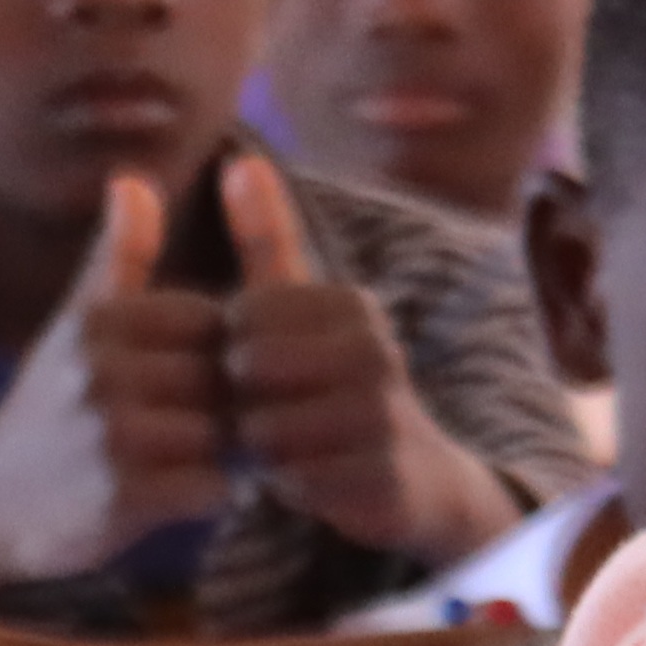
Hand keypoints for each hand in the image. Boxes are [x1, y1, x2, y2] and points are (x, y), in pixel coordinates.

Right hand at [0, 175, 228, 614]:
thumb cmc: (48, 408)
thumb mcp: (76, 324)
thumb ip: (118, 255)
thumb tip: (137, 179)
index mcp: (98, 321)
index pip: (210, 319)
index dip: (206, 355)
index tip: (175, 383)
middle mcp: (102, 370)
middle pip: (222, 377)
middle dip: (218, 406)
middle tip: (181, 430)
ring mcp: (111, 434)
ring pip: (224, 433)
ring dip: (217, 454)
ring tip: (177, 461)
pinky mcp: (123, 497)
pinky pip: (213, 487)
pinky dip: (207, 496)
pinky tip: (173, 495)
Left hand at [214, 155, 517, 561]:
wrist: (413, 475)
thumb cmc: (334, 383)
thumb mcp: (302, 308)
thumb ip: (267, 238)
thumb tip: (240, 159)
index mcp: (353, 304)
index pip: (241, 319)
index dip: (233, 351)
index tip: (260, 365)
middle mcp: (378, 351)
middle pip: (248, 373)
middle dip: (242, 400)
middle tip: (269, 412)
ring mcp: (385, 415)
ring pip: (265, 431)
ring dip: (261, 447)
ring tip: (287, 444)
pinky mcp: (384, 477)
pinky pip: (294, 481)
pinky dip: (287, 486)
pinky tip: (308, 478)